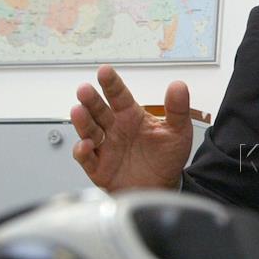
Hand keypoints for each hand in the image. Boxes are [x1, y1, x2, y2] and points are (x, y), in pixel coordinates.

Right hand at [71, 65, 193, 191]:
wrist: (162, 187)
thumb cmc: (167, 158)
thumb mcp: (178, 132)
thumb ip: (177, 109)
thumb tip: (179, 85)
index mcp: (131, 116)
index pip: (119, 96)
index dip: (111, 84)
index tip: (105, 71)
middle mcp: (114, 129)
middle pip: (98, 110)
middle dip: (90, 100)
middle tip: (84, 90)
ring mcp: (105, 147)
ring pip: (88, 130)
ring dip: (82, 121)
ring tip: (79, 111)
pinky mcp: (98, 167)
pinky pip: (86, 158)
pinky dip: (83, 151)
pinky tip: (86, 145)